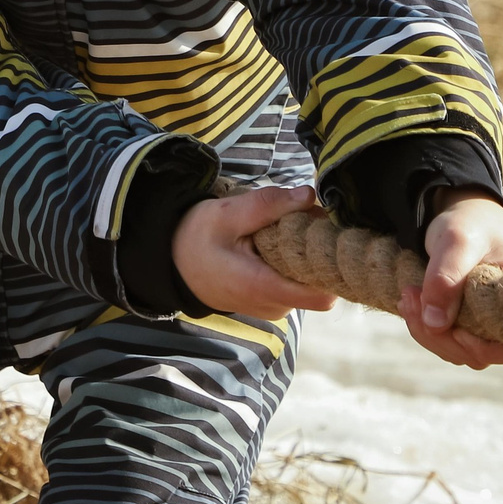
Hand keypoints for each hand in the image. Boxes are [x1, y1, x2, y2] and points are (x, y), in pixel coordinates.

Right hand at [172, 185, 339, 322]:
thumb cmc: (196, 239)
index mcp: (263, 287)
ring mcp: (275, 307)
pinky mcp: (274, 304)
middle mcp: (274, 305)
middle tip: (296, 221)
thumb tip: (309, 196)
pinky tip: (273, 246)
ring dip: (303, 255)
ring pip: (311, 282)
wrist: (173, 264)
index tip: (319, 232)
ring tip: (279, 233)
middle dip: (315, 250)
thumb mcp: (227, 214)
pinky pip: (297, 284)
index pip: (324, 292)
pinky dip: (293, 264)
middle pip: (321, 282)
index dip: (329, 262)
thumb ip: (268, 205)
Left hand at [403, 191, 502, 367]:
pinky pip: (449, 342)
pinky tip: (412, 301)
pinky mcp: (473, 324)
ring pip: (461, 352)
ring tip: (408, 295)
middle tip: (409, 296)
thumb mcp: (456, 240)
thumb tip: (435, 324)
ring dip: (427, 332)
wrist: (464, 216)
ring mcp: (493, 324)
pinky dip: (425, 328)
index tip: (450, 324)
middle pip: (482, 355)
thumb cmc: (470, 224)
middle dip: (438, 335)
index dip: (484, 348)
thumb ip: (446, 277)